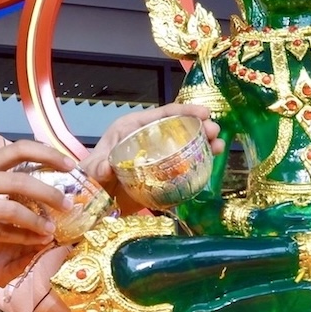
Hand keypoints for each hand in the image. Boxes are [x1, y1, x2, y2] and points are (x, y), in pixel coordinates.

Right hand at [0, 142, 70, 248]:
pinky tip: (36, 240)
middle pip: (21, 182)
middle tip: (67, 203)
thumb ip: (1, 172)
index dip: (48, 154)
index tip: (69, 164)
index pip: (19, 149)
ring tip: (52, 229)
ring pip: (13, 211)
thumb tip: (38, 172)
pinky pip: (1, 233)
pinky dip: (23, 238)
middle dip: (49, 193)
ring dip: (37, 221)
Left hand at [80, 103, 220, 212]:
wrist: (92, 200)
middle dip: (200, 128)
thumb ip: (98, 165)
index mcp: (133, 128)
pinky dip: (199, 166)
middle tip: (215, 132)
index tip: (205, 113)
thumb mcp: (93, 167)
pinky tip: (211, 166)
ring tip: (219, 147)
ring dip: (204, 145)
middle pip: (179, 129)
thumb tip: (105, 167)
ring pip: (185, 147)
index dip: (185, 111)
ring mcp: (158, 158)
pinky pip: (184, 167)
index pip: (163, 114)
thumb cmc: (91, 175)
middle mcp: (149, 139)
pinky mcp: (163, 176)